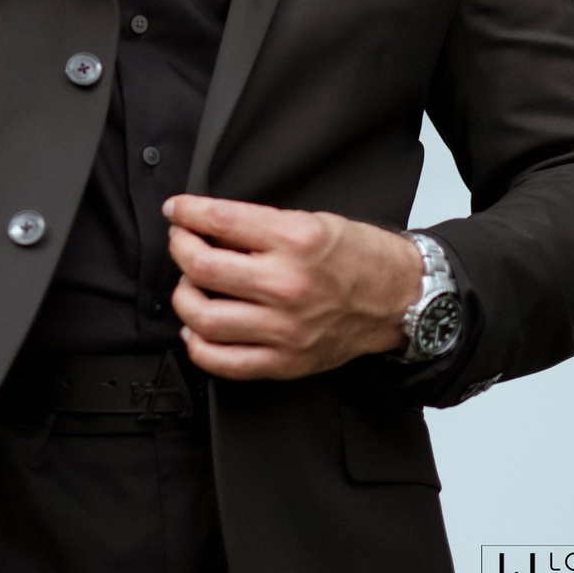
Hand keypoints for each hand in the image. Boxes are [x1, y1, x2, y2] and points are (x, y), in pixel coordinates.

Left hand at [163, 194, 421, 379]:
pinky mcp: (286, 362)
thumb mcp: (312, 221)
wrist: (398, 298)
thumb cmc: (358, 256)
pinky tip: (197, 329)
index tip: (176, 210)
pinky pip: (224, 362)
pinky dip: (198, 345)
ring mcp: (285, 329)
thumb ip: (260, 226)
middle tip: (180, 241)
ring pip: (204, 317)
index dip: (186, 212)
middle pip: (203, 268)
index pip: (220, 221)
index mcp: (295, 239)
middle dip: (180, 248)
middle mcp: (288, 284)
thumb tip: (209, 227)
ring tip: (189, 285)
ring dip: (183, 296)